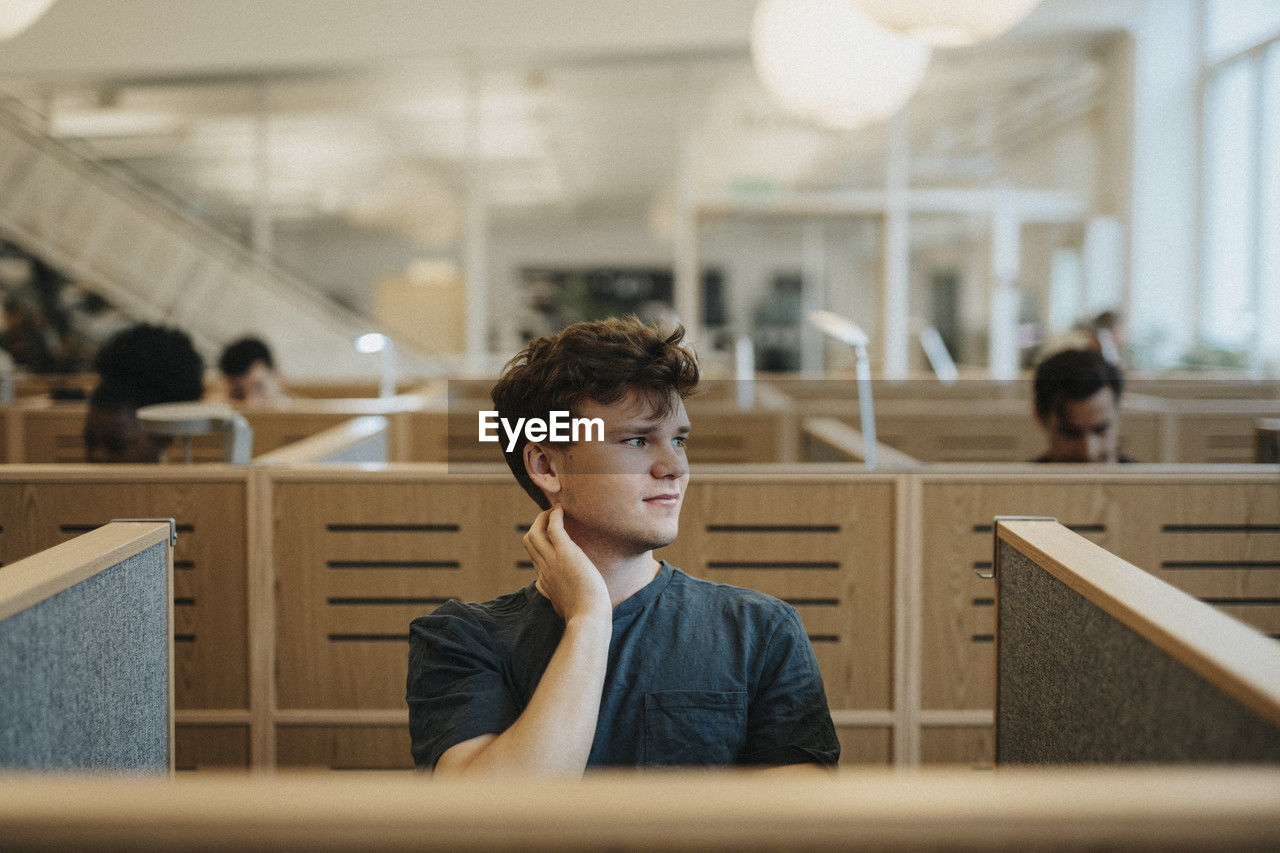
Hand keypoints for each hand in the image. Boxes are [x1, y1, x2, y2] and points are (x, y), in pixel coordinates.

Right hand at [523, 505, 610, 621]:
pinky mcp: (565, 553)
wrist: (588, 619)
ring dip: (543, 518)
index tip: (550, 537)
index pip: (535, 558)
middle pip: (529, 541)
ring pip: (535, 532)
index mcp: (545, 582)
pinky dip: (555, 516)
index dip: (540, 545)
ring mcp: (552, 561)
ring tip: (555, 510)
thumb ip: (557, 599)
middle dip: (537, 526)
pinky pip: (553, 528)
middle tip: (550, 518)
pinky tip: (562, 510)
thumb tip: (552, 597)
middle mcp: (544, 569)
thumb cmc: (584, 617)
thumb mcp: (564, 608)